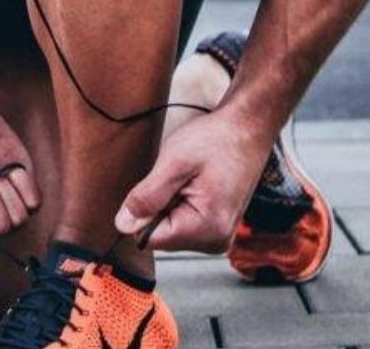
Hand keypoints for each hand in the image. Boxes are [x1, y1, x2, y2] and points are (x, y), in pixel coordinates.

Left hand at [113, 107, 273, 253]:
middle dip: (159, 206)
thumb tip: (123, 225)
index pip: (149, 238)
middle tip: (180, 177)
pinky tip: (196, 184)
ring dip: (170, 203)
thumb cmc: (216, 140)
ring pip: (170, 228)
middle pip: (161, 235)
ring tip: (191, 179)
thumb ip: (147, 196)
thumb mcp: (174, 162)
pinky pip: (183, 222)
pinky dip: (181, 203)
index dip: (144, 210)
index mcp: (207, 229)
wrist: (247, 128)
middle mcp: (215, 241)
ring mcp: (219, 236)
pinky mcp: (217, 227)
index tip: (163, 183)